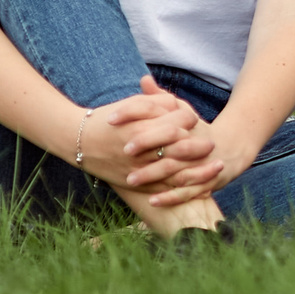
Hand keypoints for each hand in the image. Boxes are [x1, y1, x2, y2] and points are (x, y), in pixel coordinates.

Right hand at [76, 78, 211, 182]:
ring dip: (198, 173)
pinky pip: (162, 190)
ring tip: (216, 168)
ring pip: (174, 174)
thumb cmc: (108, 119)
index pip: (176, 124)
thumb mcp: (131, 104)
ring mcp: (139, 170)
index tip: (196, 120)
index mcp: (143, 128)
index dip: (189, 121)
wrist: (78, 141)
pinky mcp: (135, 184)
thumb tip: (178, 106)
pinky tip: (199, 189)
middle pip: (180, 150)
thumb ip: (157, 102)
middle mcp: (142, 151)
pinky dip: (181, 190)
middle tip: (212, 145)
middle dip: (199, 148)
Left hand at [123, 80, 247, 205]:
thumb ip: (161, 99)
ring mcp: (201, 162)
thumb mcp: (182, 112)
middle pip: (170, 140)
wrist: (230, 150)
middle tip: (124, 151)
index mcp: (185, 122)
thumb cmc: (197, 130)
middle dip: (147, 145)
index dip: (133, 113)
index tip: (110, 119)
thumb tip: (144, 80)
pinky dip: (171, 197)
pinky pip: (187, 191)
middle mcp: (194, 140)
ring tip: (129, 180)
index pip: (158, 113)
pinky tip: (152, 201)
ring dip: (152, 176)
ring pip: (175, 169)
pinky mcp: (206, 180)